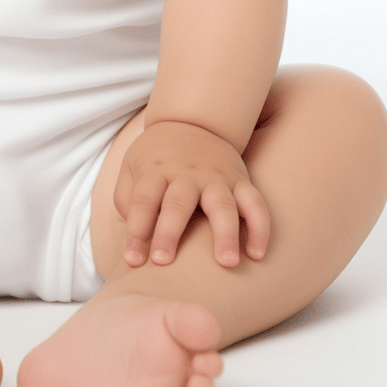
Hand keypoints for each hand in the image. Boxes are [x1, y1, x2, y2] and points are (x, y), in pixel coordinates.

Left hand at [113, 119, 270, 268]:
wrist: (192, 122)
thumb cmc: (157, 158)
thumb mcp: (131, 167)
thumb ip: (127, 200)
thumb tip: (135, 236)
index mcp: (155, 169)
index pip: (142, 200)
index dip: (136, 229)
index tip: (133, 260)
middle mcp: (186, 173)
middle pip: (177, 203)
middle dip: (169, 233)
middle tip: (163, 262)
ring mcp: (216, 177)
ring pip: (222, 205)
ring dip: (225, 234)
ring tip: (227, 264)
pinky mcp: (240, 181)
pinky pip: (255, 204)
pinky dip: (260, 228)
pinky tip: (257, 254)